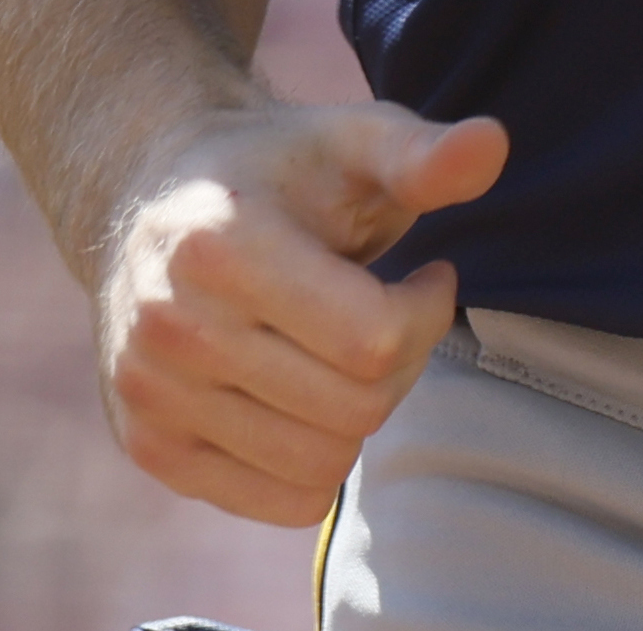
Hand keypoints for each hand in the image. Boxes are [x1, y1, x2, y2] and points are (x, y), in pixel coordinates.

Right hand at [94, 98, 511, 524]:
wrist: (151, 193)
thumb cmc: (279, 168)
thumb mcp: (352, 141)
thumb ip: (421, 155)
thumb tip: (492, 145)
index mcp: (222, 245)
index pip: (373, 342)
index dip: (428, 313)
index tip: (426, 277)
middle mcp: (171, 327)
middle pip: (355, 409)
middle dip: (402, 365)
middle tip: (393, 319)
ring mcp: (152, 395)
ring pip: (322, 467)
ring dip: (361, 415)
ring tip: (348, 351)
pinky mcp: (151, 446)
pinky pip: (281, 502)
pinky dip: (318, 461)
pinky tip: (309, 391)